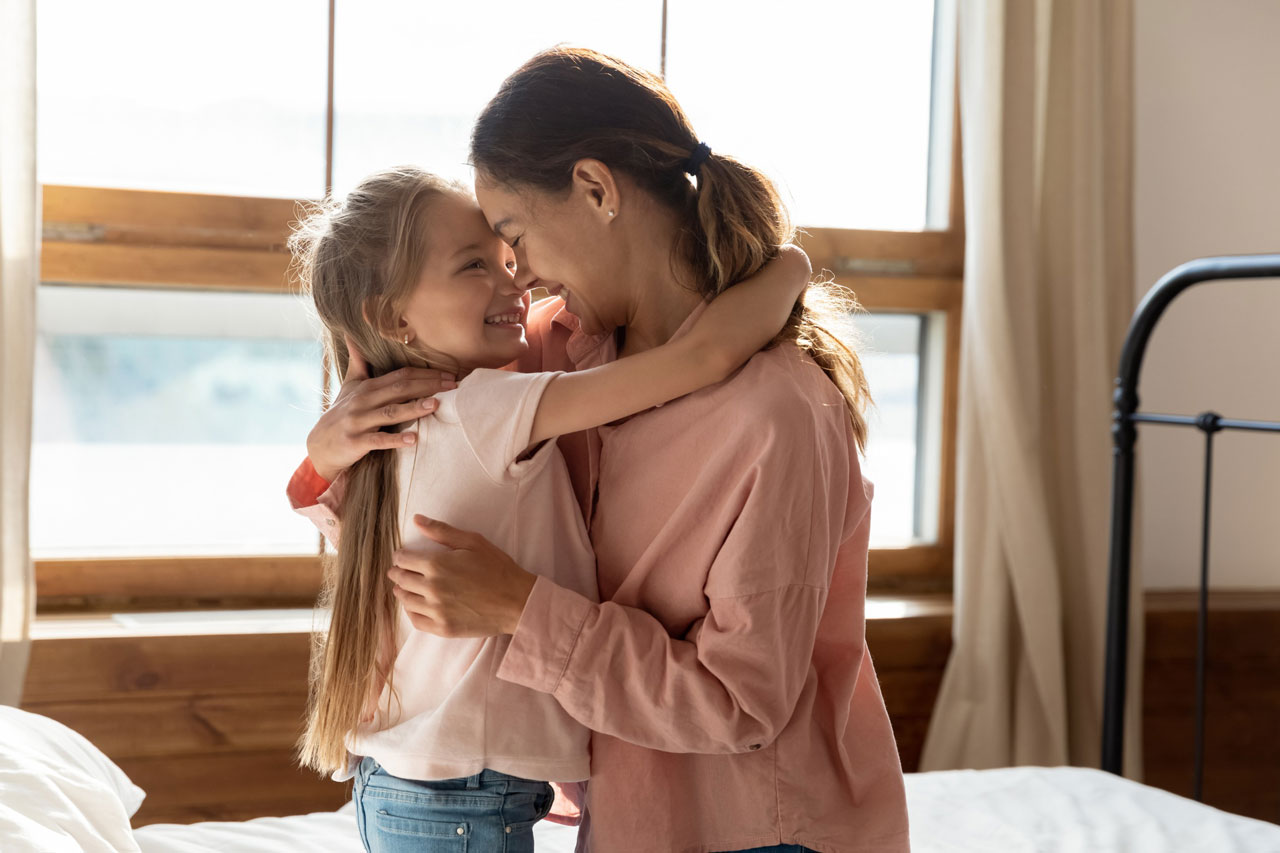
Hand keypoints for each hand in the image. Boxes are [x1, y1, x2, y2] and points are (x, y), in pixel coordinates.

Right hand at [306, 334, 456, 481]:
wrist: (320, 445)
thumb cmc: (340, 414)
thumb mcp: (349, 385)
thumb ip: (358, 362)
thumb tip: (352, 334)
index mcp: (367, 387)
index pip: (400, 375)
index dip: (425, 373)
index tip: (449, 375)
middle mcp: (363, 401)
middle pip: (399, 389)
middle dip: (428, 385)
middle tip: (453, 385)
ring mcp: (359, 422)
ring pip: (390, 413)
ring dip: (414, 408)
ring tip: (435, 405)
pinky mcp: (355, 442)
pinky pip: (378, 440)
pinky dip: (395, 440)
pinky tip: (413, 440)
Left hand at [387, 515, 537, 637]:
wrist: (517, 601)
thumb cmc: (497, 568)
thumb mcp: (473, 542)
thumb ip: (442, 531)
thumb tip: (417, 519)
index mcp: (437, 564)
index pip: (403, 559)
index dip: (400, 556)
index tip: (402, 557)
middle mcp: (432, 588)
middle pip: (401, 579)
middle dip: (397, 573)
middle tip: (399, 571)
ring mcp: (437, 610)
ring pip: (405, 600)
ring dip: (401, 591)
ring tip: (404, 587)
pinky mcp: (443, 628)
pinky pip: (416, 621)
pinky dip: (410, 612)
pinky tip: (415, 606)